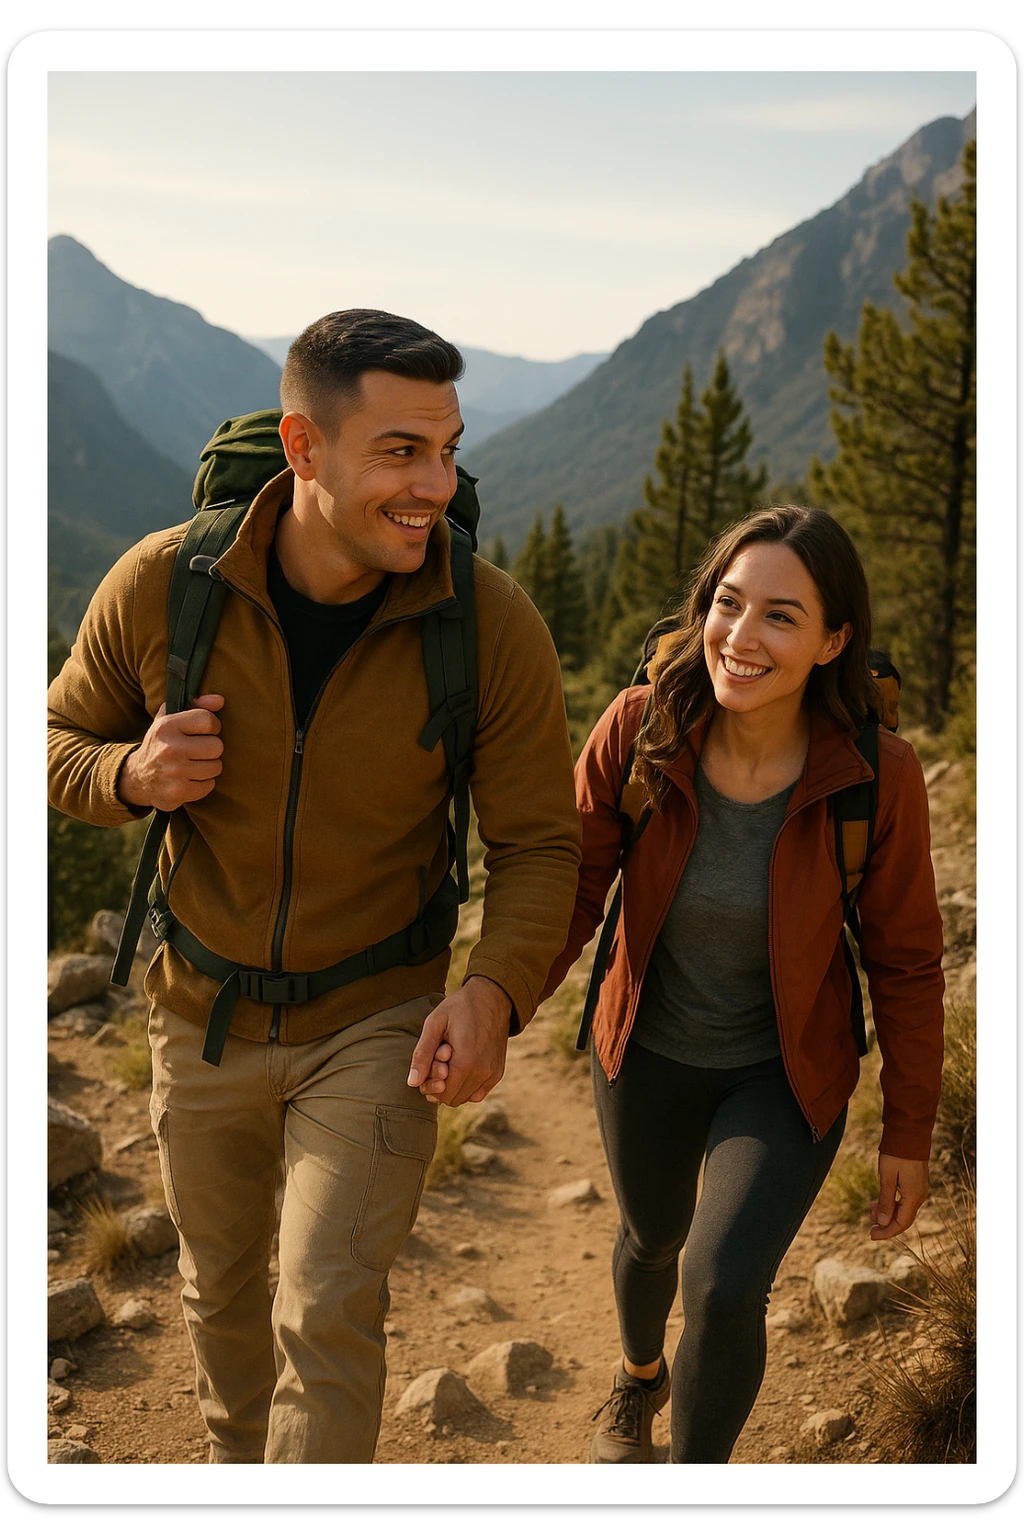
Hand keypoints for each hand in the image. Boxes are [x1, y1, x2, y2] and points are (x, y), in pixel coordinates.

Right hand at [117, 694, 224, 811]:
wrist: (137, 778)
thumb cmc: (161, 743)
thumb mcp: (170, 718)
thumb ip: (196, 704)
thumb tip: (220, 700)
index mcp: (167, 726)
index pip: (208, 720)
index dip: (213, 726)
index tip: (205, 731)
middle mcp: (169, 748)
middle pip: (216, 746)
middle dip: (211, 749)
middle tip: (199, 751)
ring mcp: (174, 772)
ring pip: (216, 767)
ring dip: (209, 766)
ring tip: (194, 765)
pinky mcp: (178, 792)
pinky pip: (209, 785)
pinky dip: (203, 783)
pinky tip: (190, 778)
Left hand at [407, 976, 511, 1106]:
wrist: (492, 997)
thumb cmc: (460, 1007)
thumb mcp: (435, 1024)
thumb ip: (422, 1054)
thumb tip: (413, 1082)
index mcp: (465, 1062)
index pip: (441, 1094)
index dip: (429, 1084)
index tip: (430, 1064)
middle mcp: (482, 1072)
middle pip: (451, 1099)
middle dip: (440, 1085)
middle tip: (439, 1061)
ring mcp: (492, 1074)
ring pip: (465, 1098)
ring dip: (454, 1085)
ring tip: (452, 1060)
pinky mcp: (498, 1072)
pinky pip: (478, 1093)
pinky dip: (467, 1086)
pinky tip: (462, 1067)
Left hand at [870, 1154, 928, 1240]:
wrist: (910, 1134)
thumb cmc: (897, 1154)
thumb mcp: (887, 1178)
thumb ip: (885, 1201)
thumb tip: (882, 1223)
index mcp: (913, 1197)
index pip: (901, 1224)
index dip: (886, 1232)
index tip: (871, 1236)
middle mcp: (919, 1196)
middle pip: (903, 1219)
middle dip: (886, 1225)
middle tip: (870, 1227)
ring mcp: (918, 1190)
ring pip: (903, 1209)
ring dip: (887, 1213)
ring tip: (870, 1210)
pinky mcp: (915, 1183)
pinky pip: (904, 1200)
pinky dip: (891, 1203)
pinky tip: (878, 1201)